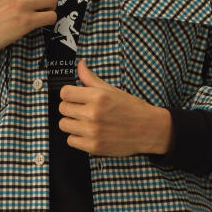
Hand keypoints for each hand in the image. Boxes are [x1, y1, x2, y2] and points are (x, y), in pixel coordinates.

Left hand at [58, 61, 173, 155]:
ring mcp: (93, 131)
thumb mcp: (112, 90)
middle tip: (82, 109)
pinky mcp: (93, 146)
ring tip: (85, 122)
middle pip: (62, 108)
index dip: (69, 94)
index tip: (74, 97)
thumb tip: (80, 65)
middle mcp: (93, 113)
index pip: (65, 93)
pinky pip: (71, 140)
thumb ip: (91, 79)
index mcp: (98, 96)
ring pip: (64, 125)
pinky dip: (77, 137)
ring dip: (72, 123)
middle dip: (70, 107)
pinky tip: (88, 133)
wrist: (149, 130)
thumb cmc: (132, 109)